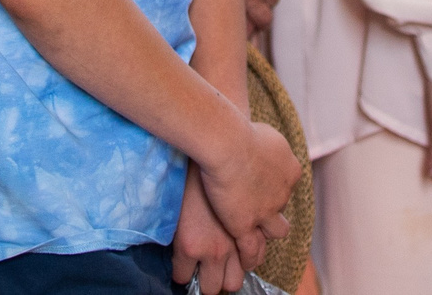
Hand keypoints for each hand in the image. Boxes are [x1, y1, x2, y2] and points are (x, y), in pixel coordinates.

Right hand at [171, 167, 246, 293]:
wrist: (198, 150)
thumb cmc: (220, 156)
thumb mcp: (244, 178)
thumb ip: (247, 197)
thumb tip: (242, 201)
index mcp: (250, 225)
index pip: (254, 254)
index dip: (244, 256)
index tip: (231, 253)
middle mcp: (235, 241)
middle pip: (237, 278)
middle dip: (227, 273)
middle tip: (215, 262)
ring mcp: (213, 247)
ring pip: (215, 286)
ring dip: (207, 279)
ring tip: (197, 268)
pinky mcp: (189, 246)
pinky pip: (182, 276)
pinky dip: (179, 273)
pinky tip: (177, 263)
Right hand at [195, 117, 297, 270]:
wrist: (228, 143)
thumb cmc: (240, 129)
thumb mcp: (266, 133)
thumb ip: (269, 146)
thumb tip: (263, 144)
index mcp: (291, 169)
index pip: (285, 186)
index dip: (271, 188)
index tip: (258, 186)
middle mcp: (283, 193)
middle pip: (281, 207)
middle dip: (270, 211)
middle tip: (253, 209)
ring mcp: (267, 212)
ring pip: (276, 232)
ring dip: (265, 234)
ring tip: (254, 239)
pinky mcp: (245, 226)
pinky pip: (251, 249)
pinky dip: (249, 256)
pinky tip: (243, 260)